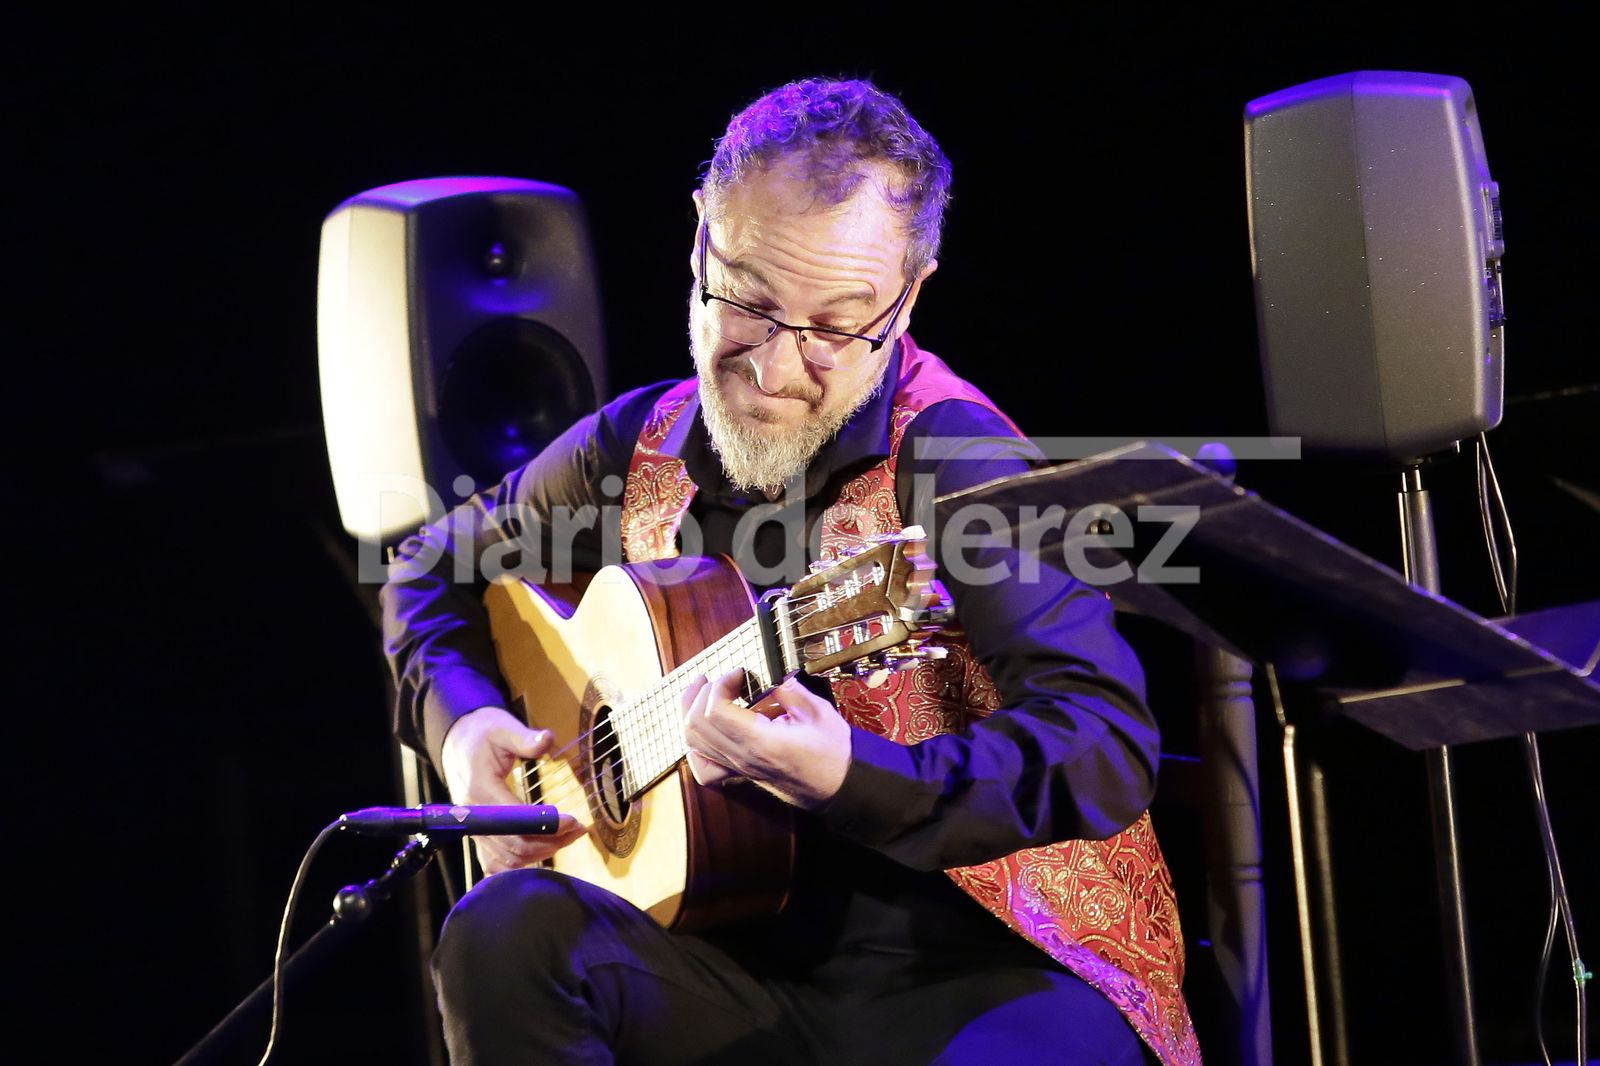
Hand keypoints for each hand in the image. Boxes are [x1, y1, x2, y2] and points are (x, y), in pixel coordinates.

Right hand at [440, 706, 586, 874]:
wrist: (458, 743)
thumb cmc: (483, 735)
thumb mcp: (503, 728)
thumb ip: (525, 738)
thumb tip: (547, 739)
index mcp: (480, 790)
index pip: (514, 819)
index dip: (545, 826)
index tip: (573, 821)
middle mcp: (474, 816)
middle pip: (514, 845)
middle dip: (551, 842)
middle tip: (579, 829)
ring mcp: (474, 828)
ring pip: (508, 857)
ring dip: (541, 853)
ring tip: (569, 837)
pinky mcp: (478, 834)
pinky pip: (496, 861)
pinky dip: (519, 865)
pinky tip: (542, 855)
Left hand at [680, 671, 851, 809]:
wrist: (838, 789)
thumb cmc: (833, 754)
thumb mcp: (819, 713)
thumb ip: (790, 690)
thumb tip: (771, 675)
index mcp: (760, 742)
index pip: (714, 712)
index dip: (720, 684)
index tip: (740, 673)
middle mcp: (742, 757)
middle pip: (696, 725)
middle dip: (701, 693)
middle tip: (723, 678)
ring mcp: (737, 768)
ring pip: (692, 742)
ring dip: (691, 711)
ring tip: (704, 691)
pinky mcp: (739, 773)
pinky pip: (703, 766)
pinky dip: (695, 744)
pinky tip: (705, 729)